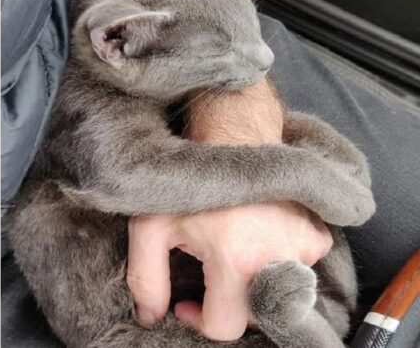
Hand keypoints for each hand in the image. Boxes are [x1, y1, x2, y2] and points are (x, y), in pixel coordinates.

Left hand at [127, 202, 332, 340]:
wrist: (232, 137)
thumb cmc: (188, 182)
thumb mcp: (150, 227)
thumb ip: (146, 278)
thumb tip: (150, 317)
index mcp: (235, 258)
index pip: (226, 326)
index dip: (199, 319)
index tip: (187, 301)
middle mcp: (278, 257)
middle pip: (254, 316)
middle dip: (227, 303)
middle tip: (208, 274)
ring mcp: (303, 246)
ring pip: (278, 295)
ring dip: (253, 284)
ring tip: (233, 251)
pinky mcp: (318, 236)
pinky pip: (300, 270)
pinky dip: (278, 263)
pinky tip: (257, 239)